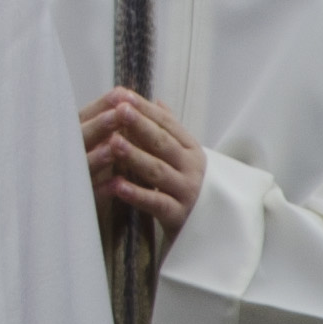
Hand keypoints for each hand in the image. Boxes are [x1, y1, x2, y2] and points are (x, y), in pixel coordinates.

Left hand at [82, 87, 205, 231]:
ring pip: (158, 171)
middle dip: (141, 126)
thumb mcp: (183, 156)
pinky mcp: (179, 216)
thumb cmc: (186, 184)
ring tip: (113, 143)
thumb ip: (169, 130)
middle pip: (163, 144)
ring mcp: (187, 192)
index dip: (146, 110)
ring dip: (135, 156)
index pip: (168, 125)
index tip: (124, 95)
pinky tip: (116, 185)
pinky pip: (156, 203)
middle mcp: (192, 168)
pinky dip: (136, 194)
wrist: (209, 228)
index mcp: (192, 150)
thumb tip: (156, 101)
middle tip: (120, 110)